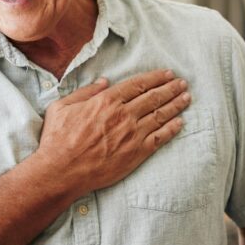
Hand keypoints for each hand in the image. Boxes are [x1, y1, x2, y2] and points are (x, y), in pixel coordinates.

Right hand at [37, 69, 190, 193]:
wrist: (62, 171)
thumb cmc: (57, 139)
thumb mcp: (62, 107)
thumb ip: (85, 92)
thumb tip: (104, 82)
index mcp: (106, 101)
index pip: (137, 85)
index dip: (155, 78)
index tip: (167, 74)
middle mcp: (123, 115)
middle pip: (153, 97)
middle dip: (170, 88)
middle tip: (182, 83)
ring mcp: (132, 134)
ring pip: (160, 115)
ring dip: (175, 105)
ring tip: (186, 97)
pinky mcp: (136, 153)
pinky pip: (160, 138)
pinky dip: (172, 128)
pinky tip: (180, 122)